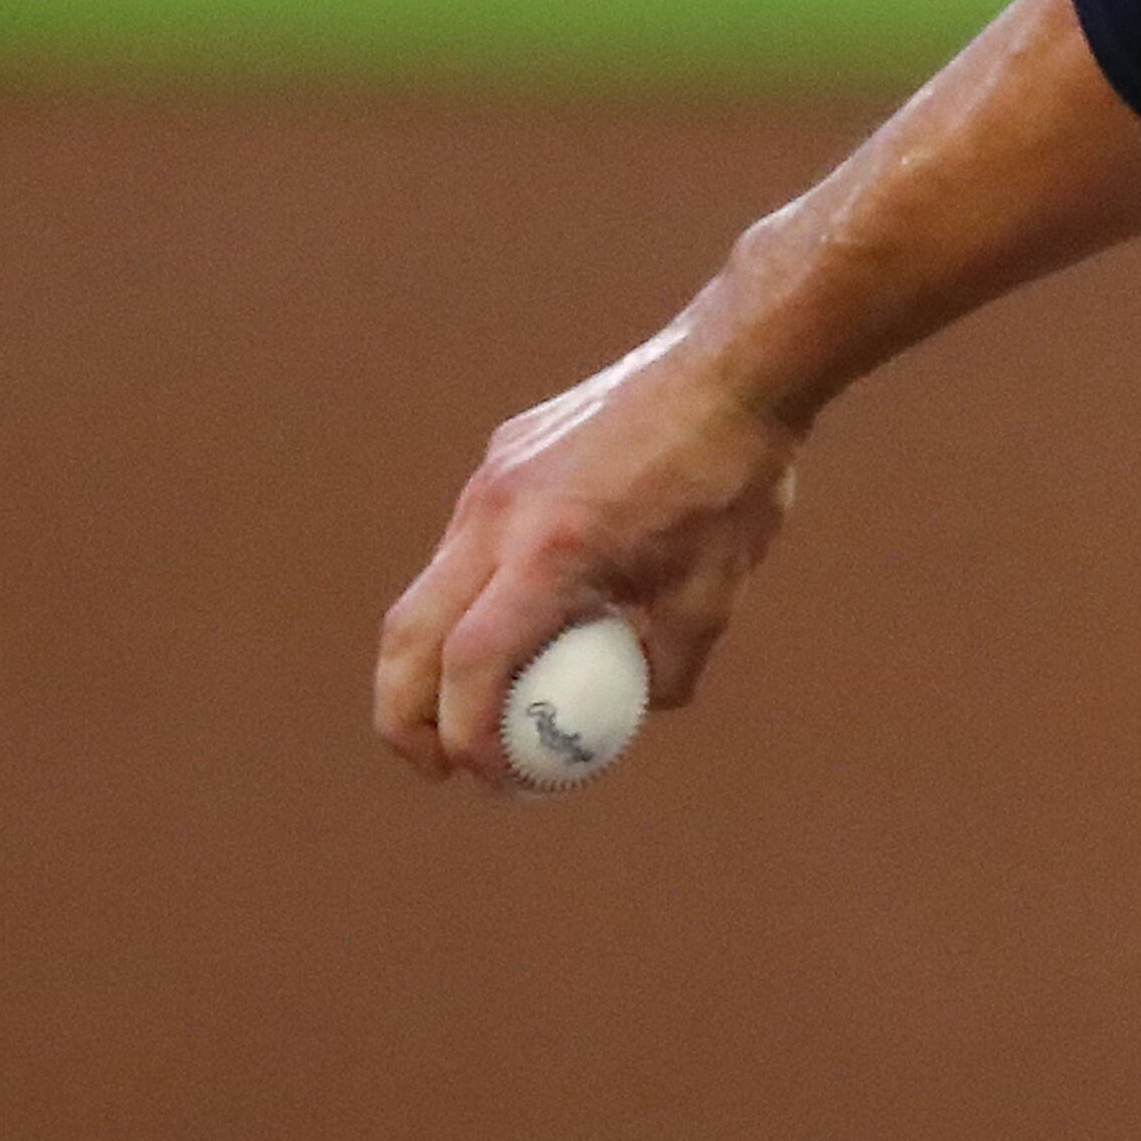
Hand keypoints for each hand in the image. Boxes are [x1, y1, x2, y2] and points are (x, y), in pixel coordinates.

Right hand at [373, 324, 802, 786]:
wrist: (732, 362)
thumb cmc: (734, 475)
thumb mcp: (719, 587)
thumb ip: (673, 661)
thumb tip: (640, 707)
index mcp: (552, 550)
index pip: (472, 664)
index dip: (468, 735)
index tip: (491, 778)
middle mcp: (501, 513)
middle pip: (410, 634)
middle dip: (406, 715)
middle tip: (437, 766)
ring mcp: (491, 479)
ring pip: (429, 588)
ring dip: (434, 659)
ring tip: (473, 708)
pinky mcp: (501, 456)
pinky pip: (466, 543)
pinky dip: (471, 596)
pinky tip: (525, 616)